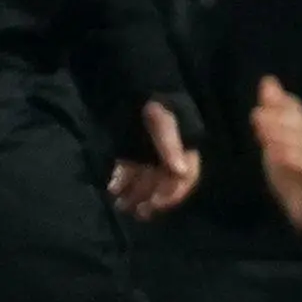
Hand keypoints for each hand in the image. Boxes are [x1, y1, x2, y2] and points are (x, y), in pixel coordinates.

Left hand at [110, 100, 198, 218]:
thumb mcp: (163, 122)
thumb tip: (180, 173)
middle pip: (165, 182)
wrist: (125, 89)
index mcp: (185, 145)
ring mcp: (149, 154)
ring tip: (122, 206)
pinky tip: (113, 189)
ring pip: (146, 180)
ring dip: (135, 194)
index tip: (158, 204)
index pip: (187, 175)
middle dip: (153, 198)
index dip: (175, 192)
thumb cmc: (151, 104)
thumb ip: (171, 146)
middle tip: (139, 212)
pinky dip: (122, 182)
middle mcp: (169, 153)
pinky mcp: (132, 153)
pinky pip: (129, 172)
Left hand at [252, 77, 301, 230]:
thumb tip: (267, 80)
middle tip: (257, 117)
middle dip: (280, 120)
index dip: (281, 105)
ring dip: (287, 138)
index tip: (260, 104)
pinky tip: (280, 156)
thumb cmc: (295, 170)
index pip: (297, 110)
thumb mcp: (279, 140)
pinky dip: (297, 161)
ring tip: (266, 135)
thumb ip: (274, 112)